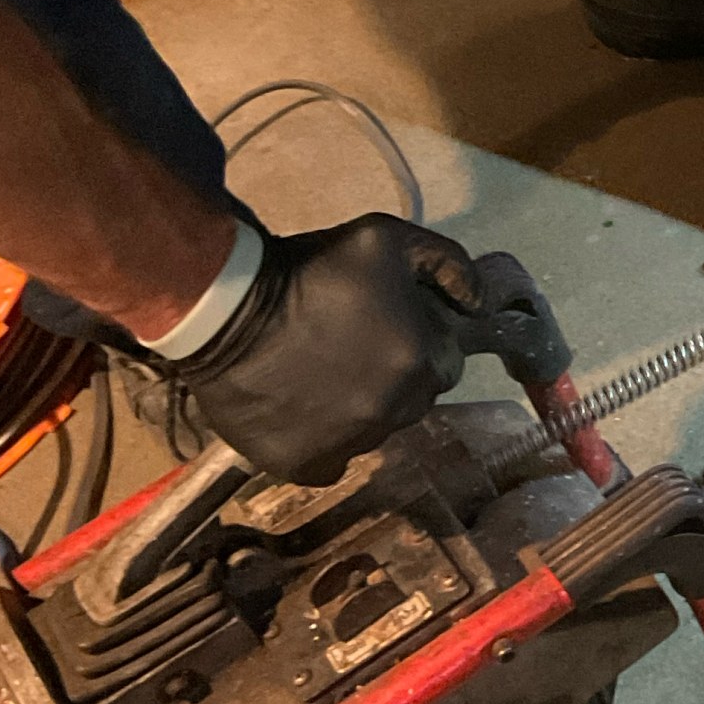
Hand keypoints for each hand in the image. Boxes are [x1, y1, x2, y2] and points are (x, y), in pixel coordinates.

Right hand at [165, 215, 491, 483]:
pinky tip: (302, 408)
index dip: (418, 339)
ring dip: (358, 407)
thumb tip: (479, 302)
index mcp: (423, 363)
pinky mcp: (305, 464)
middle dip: (393, 374)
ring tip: (319, 374)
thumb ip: (448, 262)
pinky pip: (331, 460)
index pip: (444, 361)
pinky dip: (322, 440)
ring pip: (373, 430)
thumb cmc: (310, 270)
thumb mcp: (387, 240)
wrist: (224, 310)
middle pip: (413, 399)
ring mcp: (350, 444)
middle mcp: (395, 412)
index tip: (386, 324)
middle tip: (349, 346)